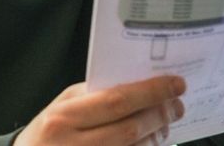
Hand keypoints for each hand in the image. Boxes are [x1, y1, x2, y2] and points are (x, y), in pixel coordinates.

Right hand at [14, 75, 185, 145]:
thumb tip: (139, 84)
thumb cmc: (46, 133)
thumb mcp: (61, 107)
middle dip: (161, 114)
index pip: (117, 101)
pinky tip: (151, 141)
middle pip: (131, 128)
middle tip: (178, 105)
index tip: (176, 84)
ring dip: (157, 136)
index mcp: (63, 119)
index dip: (152, 92)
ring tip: (165, 124)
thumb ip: (95, 95)